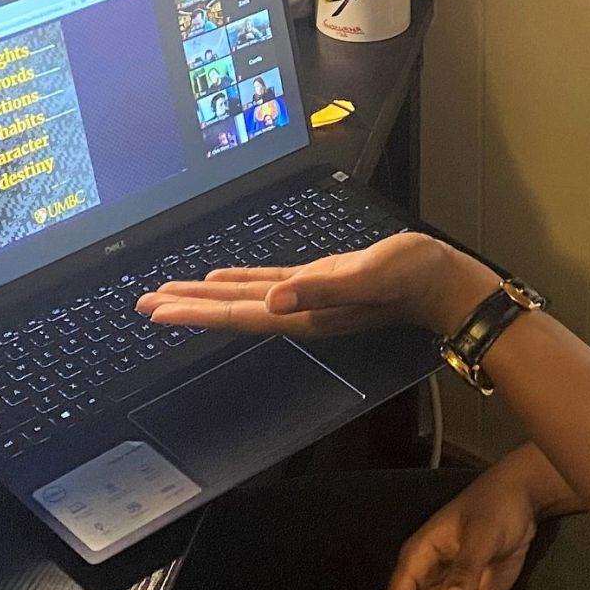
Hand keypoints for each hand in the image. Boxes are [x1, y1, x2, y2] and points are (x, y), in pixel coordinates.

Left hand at [134, 232, 496, 337]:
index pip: (239, 315)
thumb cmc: (415, 277)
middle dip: (188, 307)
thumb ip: (323, 287)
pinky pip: (269, 286)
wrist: (445, 282)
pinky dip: (241, 283)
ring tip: (170, 294)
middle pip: (232, 311)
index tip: (158, 311)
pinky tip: (222, 280)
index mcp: (307, 311)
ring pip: (245, 299)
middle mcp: (301, 310)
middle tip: (143, 304)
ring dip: (206, 297)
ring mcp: (309, 298)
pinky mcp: (320, 284)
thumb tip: (275, 301)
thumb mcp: (370, 274)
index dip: (196, 312)